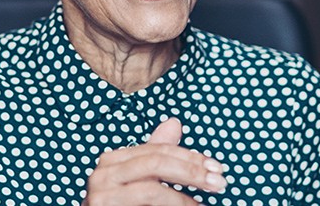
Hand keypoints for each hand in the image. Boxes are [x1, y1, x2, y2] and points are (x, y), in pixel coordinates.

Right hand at [82, 118, 226, 204]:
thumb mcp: (143, 180)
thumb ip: (157, 156)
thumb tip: (174, 123)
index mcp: (114, 159)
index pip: (159, 150)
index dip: (191, 157)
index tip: (217, 167)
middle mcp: (103, 172)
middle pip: (157, 163)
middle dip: (192, 172)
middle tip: (219, 183)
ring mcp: (100, 194)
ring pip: (153, 189)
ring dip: (184, 199)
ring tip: (202, 205)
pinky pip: (146, 204)